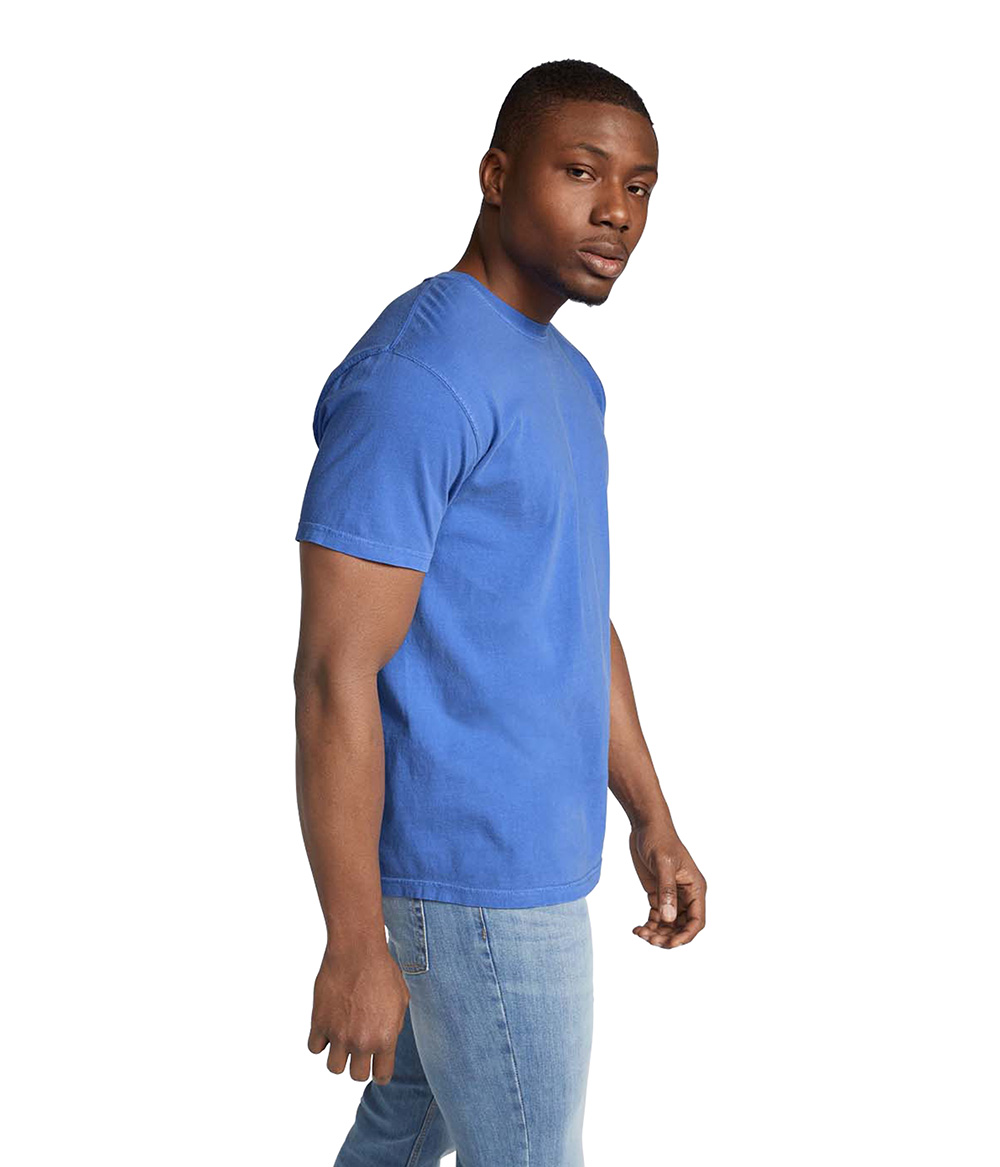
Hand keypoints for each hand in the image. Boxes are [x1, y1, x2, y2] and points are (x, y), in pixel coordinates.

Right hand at [308, 942, 409, 1084]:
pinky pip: (315, 1048)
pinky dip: (320, 1040)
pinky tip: (328, 1026)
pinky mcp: (319, 1023)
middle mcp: (361, 1042)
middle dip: (359, 1065)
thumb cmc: (383, 970)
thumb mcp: (400, 1000)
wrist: (357, 951)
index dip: (380, 1072)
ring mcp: (338, 1034)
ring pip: (334, 1068)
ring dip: (339, 1056)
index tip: (377, 1066)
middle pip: (357, 1076)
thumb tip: (386, 1040)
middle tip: (359, 1050)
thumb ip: (393, 1026)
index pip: (382, 1075)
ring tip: (343, 1039)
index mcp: (385, 1038)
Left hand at [628, 816, 706, 948]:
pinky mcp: (658, 894)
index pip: (697, 921)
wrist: (645, 826)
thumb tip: (668, 919)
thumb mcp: (663, 863)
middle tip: (649, 939)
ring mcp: (672, 896)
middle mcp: (686, 895)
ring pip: (668, 925)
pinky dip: (648, 926)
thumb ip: (666, 891)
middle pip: (682, 927)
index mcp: (695, 888)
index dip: (685, 936)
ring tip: (640, 933)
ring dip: (657, 934)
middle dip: (668, 937)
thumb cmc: (658, 839)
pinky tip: (636, 929)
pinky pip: (657, 917)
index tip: (669, 944)